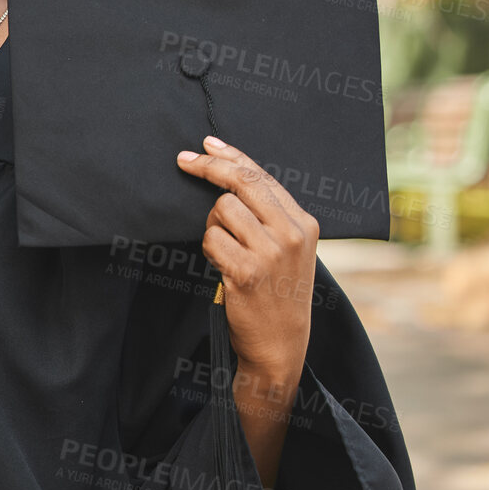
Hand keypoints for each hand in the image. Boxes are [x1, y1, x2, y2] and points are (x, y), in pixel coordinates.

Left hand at [176, 135, 318, 382]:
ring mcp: (271, 253)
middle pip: (241, 182)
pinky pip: (211, 238)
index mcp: (304, 223)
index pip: (263, 177)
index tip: (207, 144)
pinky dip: (209, 249)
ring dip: (212, 225)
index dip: (232, 157)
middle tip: (184, 160)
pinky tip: (222, 266)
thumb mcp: (288, 249)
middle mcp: (292, 234)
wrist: (281, 344)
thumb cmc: (278, 292)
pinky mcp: (247, 271)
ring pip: (221, 209)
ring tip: (226, 249)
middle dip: (208, 167)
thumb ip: (269, 215)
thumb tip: (231, 172)